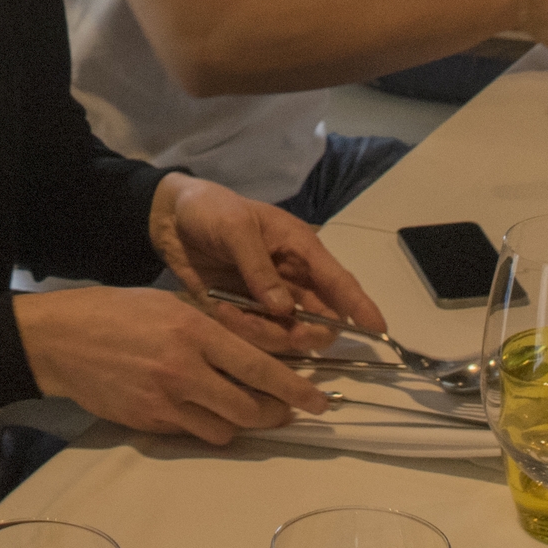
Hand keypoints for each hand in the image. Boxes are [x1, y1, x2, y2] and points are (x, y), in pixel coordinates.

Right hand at [12, 285, 332, 444]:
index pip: (258, 367)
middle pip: (249, 409)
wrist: (59, 341)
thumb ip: (212, 327)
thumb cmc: (116, 312)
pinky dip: (207, 427)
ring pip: (226, 430)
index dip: (295, 389)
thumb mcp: (169, 304)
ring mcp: (165, 402)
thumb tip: (257, 349)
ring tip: (246, 410)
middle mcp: (184, 370)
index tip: (320, 401)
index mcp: (194, 331)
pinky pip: (194, 435)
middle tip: (288, 411)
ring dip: (243, 424)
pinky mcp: (149, 424)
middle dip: (276, 414)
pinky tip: (203, 410)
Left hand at [149, 175, 387, 341]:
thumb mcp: (235, 228)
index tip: (378, 330)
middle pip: (320, 318)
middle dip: (310, 333)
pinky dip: (243, 332)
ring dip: (266, 333)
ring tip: (231, 313)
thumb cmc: (210, 211)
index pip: (337, 280)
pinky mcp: (245, 313)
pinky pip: (256, 335)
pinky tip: (221, 312)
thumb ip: (258, 267)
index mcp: (299, 248)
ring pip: (288, 333)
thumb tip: (284, 309)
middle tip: (291, 337)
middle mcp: (292, 278)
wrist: (169, 219)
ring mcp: (269, 298)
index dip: (360, 305)